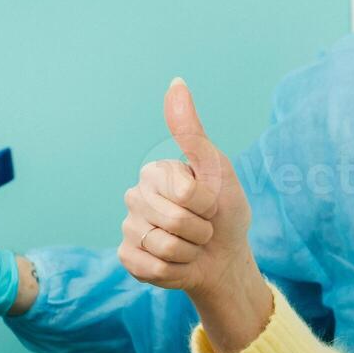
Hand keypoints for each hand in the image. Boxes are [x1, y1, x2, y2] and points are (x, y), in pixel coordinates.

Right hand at [118, 78, 256, 308]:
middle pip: (171, 219)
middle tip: (202, 227)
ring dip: (190, 251)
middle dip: (200, 229)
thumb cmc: (225, 211)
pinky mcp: (128, 258)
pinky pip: (150, 267)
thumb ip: (191, 132)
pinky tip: (178, 262)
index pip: (182, 191)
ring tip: (191, 245)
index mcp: (155, 173)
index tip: (211, 202)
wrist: (225, 257)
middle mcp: (135, 197)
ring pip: (162, 246)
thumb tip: (176, 82)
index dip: (207, 203)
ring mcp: (129, 228)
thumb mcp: (216, 169)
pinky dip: (175, 270)